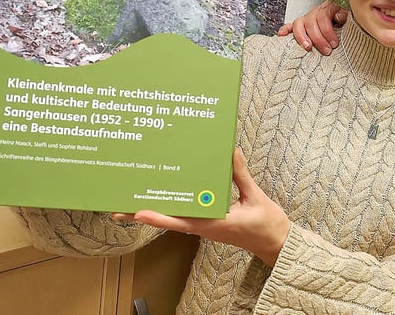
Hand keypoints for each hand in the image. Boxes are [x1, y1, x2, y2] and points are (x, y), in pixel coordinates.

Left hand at [112, 148, 290, 265]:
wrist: (275, 242)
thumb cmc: (266, 224)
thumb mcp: (256, 197)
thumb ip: (241, 175)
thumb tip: (231, 152)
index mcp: (213, 223)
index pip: (180, 222)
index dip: (158, 217)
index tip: (138, 211)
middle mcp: (203, 226)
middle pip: (168, 220)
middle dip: (144, 213)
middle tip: (119, 206)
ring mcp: (204, 225)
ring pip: (173, 218)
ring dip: (154, 210)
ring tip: (132, 200)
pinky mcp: (208, 222)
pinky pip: (185, 214)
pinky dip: (171, 206)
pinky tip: (164, 195)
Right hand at [277, 1, 347, 54]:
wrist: (341, 27)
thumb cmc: (344, 25)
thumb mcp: (349, 20)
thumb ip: (345, 17)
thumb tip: (339, 16)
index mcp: (328, 8)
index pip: (324, 16)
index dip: (328, 30)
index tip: (334, 44)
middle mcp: (315, 12)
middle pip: (311, 22)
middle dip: (319, 38)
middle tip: (327, 51)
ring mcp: (306, 18)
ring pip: (299, 23)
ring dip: (302, 37)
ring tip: (308, 48)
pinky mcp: (299, 26)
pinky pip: (290, 26)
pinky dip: (285, 29)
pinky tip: (281, 34)